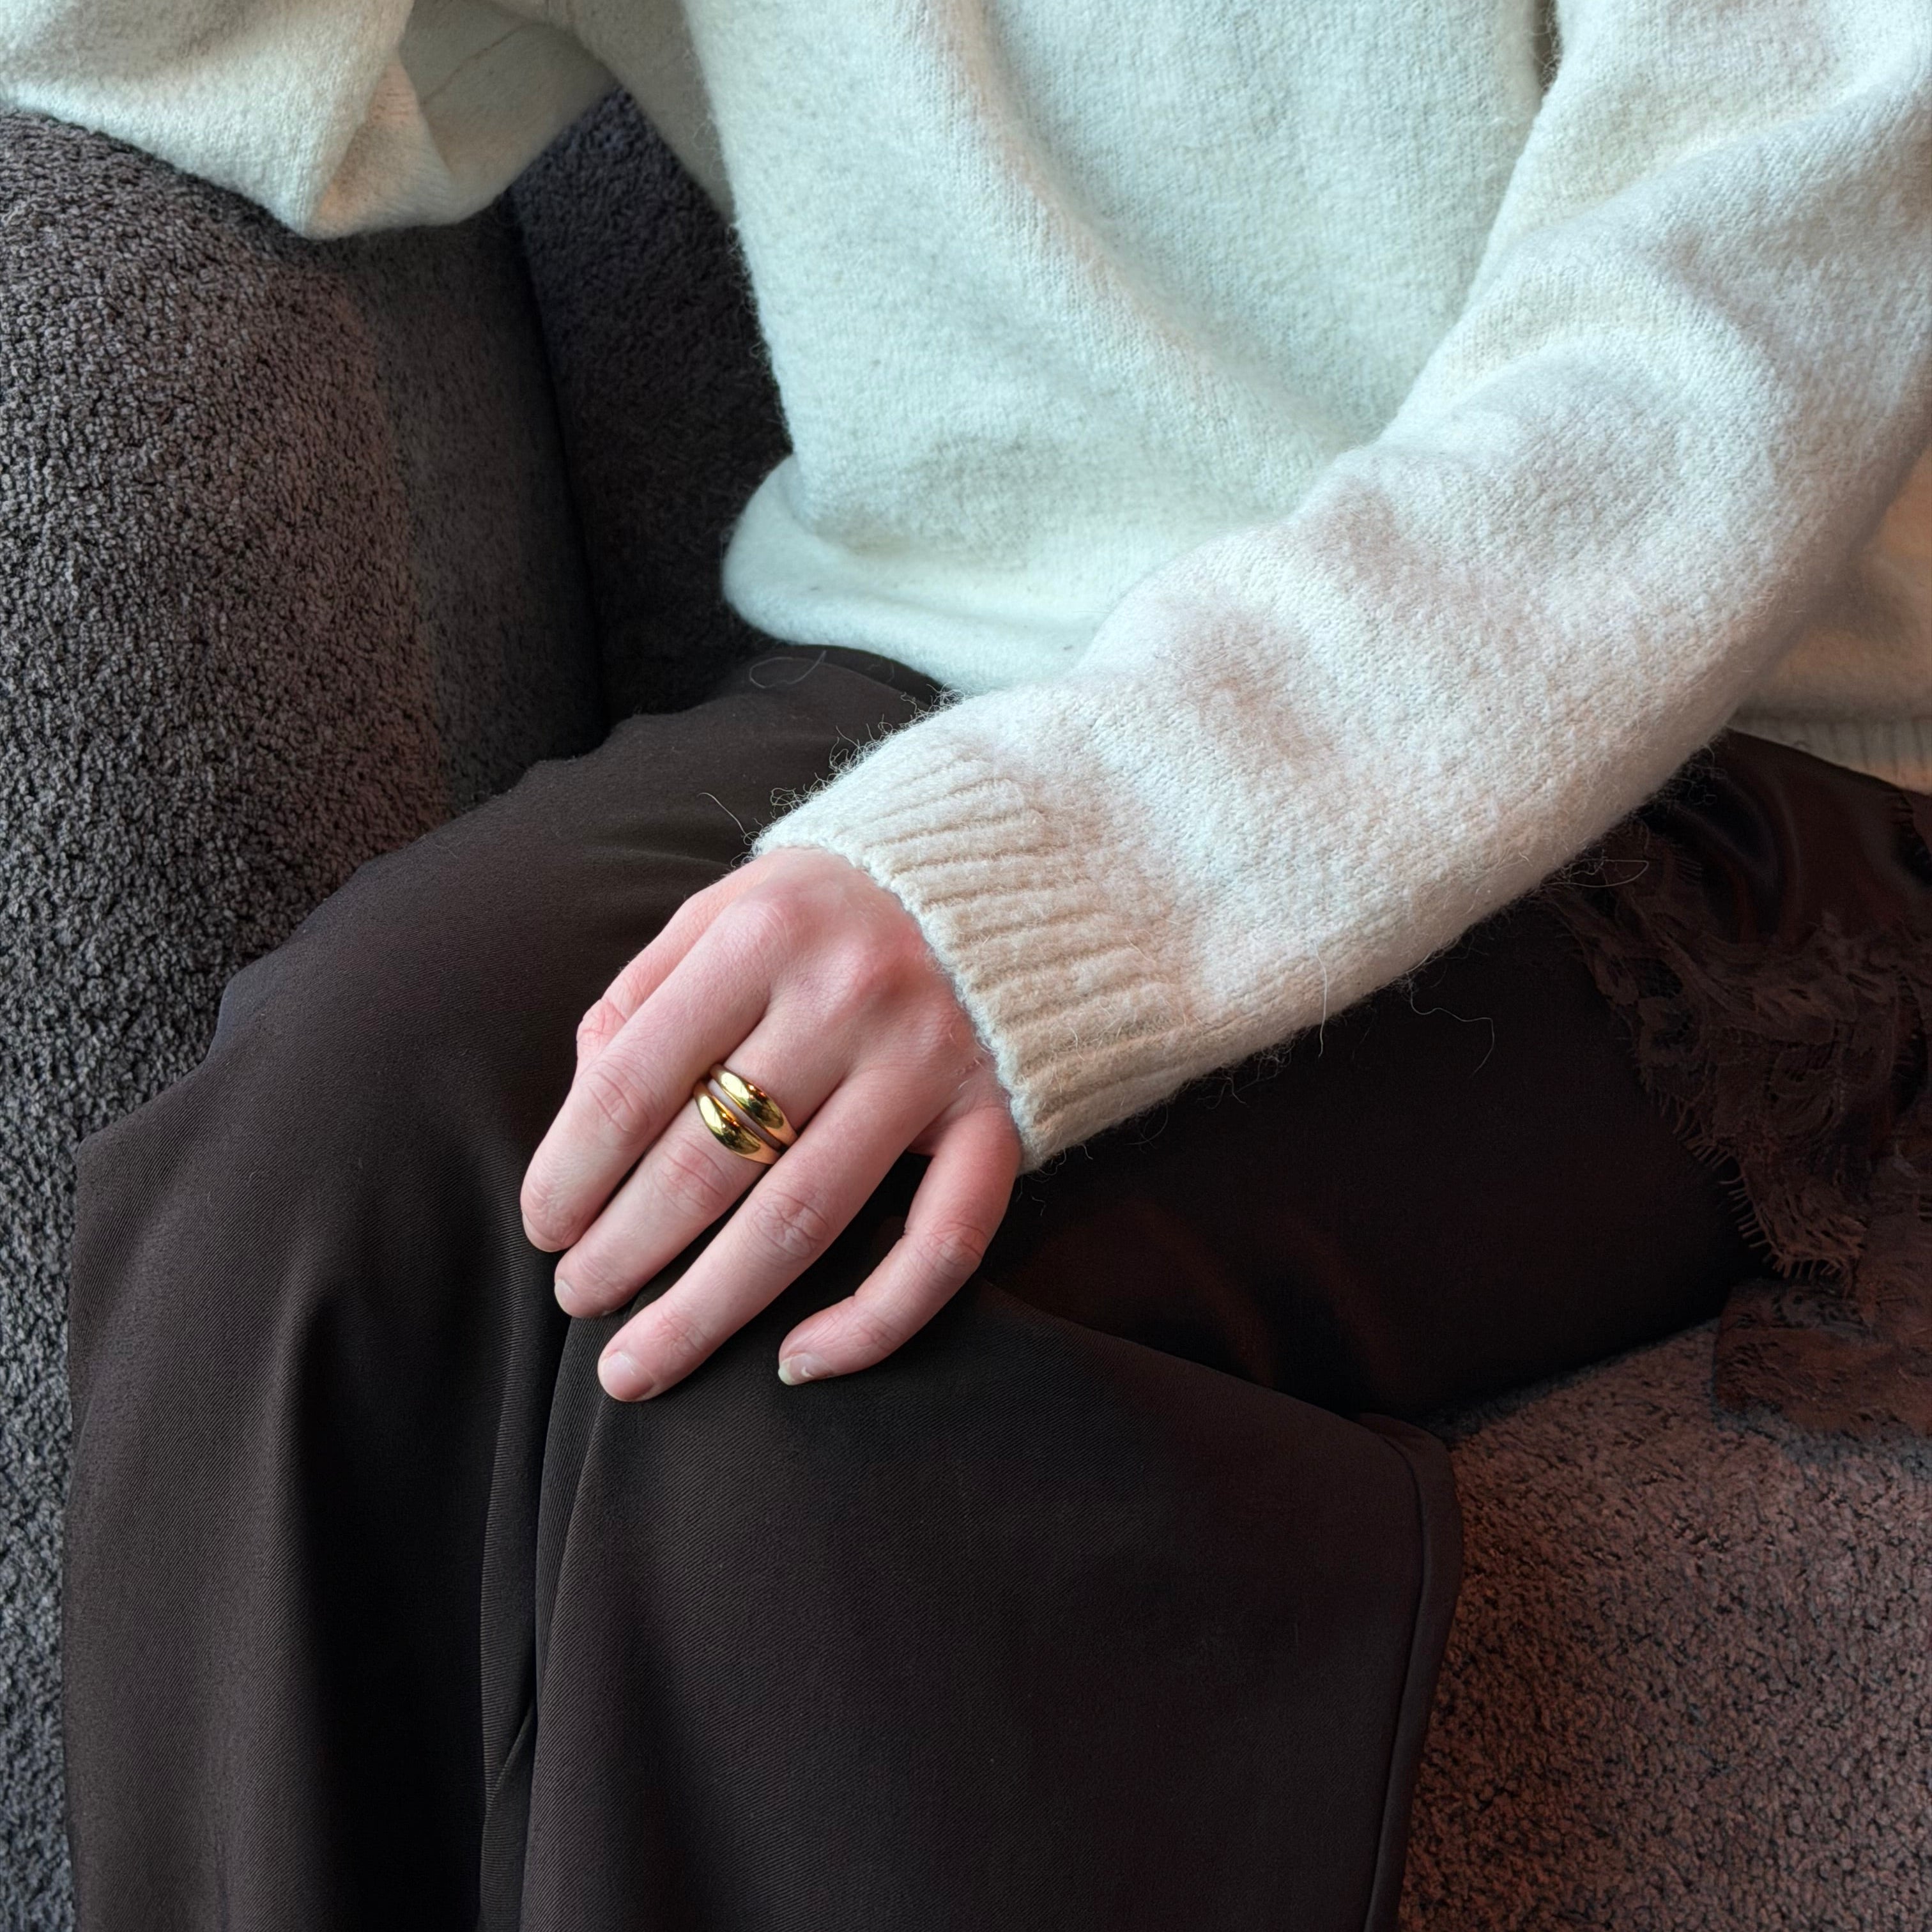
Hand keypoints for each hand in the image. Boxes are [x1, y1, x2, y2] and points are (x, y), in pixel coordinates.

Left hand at [518, 847, 1022, 1399]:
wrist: (1001, 879)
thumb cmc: (829, 911)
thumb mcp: (725, 909)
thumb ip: (644, 997)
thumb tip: (582, 1120)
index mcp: (763, 934)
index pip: (635, 1084)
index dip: (571, 1173)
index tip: (541, 1229)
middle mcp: (851, 996)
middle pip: (708, 1162)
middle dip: (623, 1251)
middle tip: (577, 1301)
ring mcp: (932, 1063)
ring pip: (805, 1218)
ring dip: (707, 1309)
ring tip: (637, 1364)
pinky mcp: (1000, 1117)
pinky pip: (944, 1243)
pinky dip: (873, 1320)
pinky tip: (799, 1363)